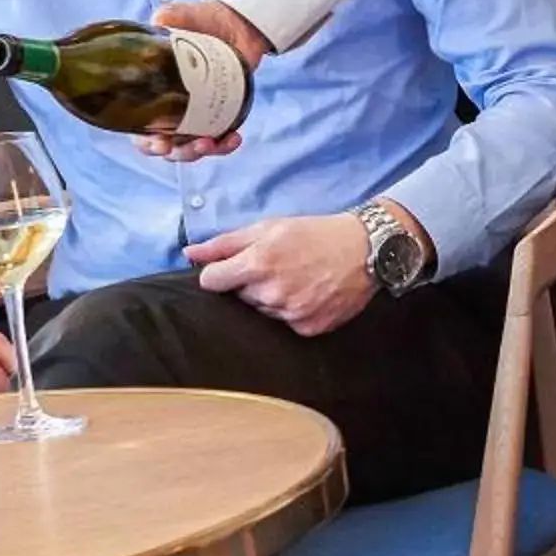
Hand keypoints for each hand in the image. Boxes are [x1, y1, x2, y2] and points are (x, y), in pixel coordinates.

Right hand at [136, 1, 270, 161]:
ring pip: (191, 148)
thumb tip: (158, 23)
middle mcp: (169, 108)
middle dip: (178, 152)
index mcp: (150, 92)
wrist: (236, 22)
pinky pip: (219, 140)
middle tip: (192, 144)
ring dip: (201, 152)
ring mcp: (195, 114)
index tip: (159, 143)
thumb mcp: (178, 15)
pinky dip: (225, 145)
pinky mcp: (220, 114)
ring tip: (212, 142)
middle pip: (167, 146)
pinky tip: (234, 138)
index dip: (146, 143)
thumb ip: (166, 19)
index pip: (139, 129)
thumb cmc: (200, 19)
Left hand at [189, 212, 377, 336]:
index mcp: (257, 263)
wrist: (365, 249)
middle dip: (250, 284)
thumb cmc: (315, 234)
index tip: (234, 268)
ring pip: (261, 312)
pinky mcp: (308, 328)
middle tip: (278, 268)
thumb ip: (225, 243)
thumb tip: (189, 253)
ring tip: (296, 280)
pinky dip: (293, 311)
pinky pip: (285, 325)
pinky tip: (308, 294)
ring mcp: (290, 313)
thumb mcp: (268, 227)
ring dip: (271, 299)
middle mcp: (271, 292)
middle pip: (238, 297)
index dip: (220, 274)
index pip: (211, 281)